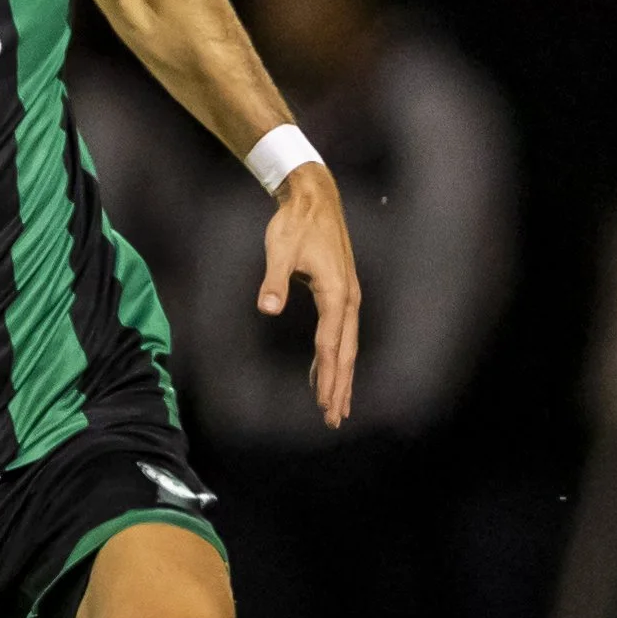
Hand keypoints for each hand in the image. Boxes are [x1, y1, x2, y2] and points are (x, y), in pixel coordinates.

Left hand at [257, 162, 359, 427]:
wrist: (314, 198)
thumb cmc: (295, 224)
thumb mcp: (280, 250)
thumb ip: (273, 281)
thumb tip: (267, 307)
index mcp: (337, 294)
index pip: (330, 344)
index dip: (326, 376)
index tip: (324, 404)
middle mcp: (349, 299)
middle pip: (345, 353)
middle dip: (340, 387)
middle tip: (335, 419)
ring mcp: (348, 297)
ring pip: (347, 346)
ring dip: (341, 376)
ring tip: (336, 407)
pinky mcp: (342, 293)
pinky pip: (340, 333)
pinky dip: (335, 356)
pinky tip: (326, 371)